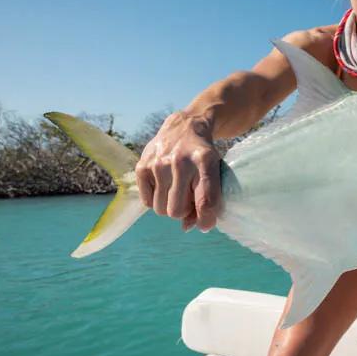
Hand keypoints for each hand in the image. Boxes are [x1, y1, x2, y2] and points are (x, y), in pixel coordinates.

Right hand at [135, 111, 220, 231]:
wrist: (184, 127)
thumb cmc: (202, 157)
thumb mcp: (213, 173)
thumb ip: (206, 202)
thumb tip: (187, 228)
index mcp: (206, 161)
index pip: (205, 201)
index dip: (206, 220)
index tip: (205, 225)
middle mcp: (181, 161)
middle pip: (177, 210)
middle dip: (184, 212)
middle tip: (188, 201)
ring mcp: (159, 163)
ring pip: (161, 209)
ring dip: (170, 206)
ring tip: (176, 192)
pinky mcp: (142, 165)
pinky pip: (147, 202)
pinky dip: (156, 200)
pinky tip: (164, 185)